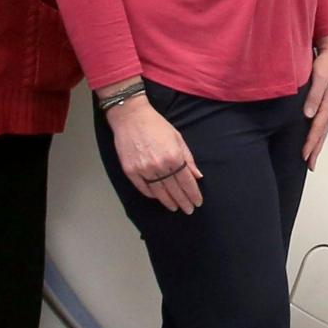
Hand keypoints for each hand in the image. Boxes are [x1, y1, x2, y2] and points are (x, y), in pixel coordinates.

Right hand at [109, 97, 201, 212]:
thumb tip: (197, 176)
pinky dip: (151, 194)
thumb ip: (188, 158)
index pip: (187, 182)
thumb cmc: (156, 125)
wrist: (131, 117)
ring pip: (159, 192)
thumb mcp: (177, 138)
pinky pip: (143, 188)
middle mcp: (159, 165)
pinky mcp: (131, 170)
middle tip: (189, 210)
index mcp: (174, 156)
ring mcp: (144, 169)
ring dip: (168, 201)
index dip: (193, 194)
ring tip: (175, 208)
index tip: (197, 202)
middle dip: (183, 201)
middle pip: (174, 190)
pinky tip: (158, 198)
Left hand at [301, 36, 327, 166]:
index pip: (318, 128)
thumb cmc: (327, 63)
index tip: (304, 155)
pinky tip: (315, 139)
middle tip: (309, 165)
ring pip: (323, 130)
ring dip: (317, 145)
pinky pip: (323, 123)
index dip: (311, 143)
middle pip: (322, 134)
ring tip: (312, 158)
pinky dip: (319, 134)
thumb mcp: (320, 77)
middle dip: (315, 150)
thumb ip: (314, 96)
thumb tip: (309, 114)